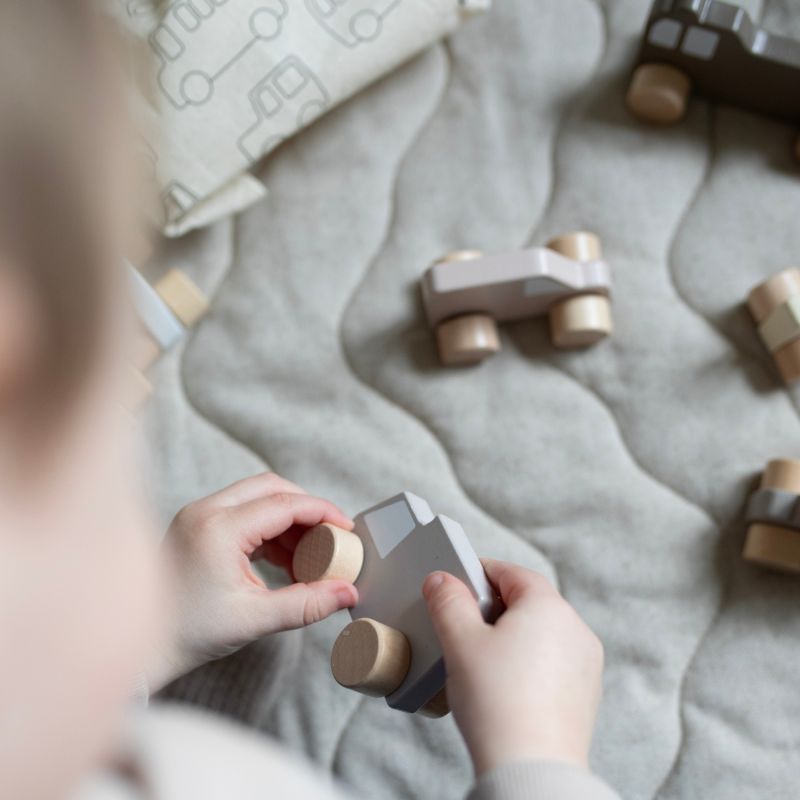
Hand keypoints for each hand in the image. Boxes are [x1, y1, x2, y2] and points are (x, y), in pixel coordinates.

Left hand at [149, 472, 357, 689]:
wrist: (140, 644)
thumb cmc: (188, 633)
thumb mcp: (253, 619)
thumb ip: (306, 604)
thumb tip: (347, 592)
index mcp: (218, 529)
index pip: (283, 504)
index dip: (322, 512)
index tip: (346, 528)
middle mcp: (205, 511)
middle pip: (270, 487)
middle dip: (306, 507)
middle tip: (331, 534)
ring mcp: (198, 515)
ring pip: (256, 496)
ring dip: (288, 518)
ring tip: (310, 553)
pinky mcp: (196, 525)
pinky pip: (243, 511)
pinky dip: (269, 527)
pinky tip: (285, 557)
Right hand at [422, 560, 603, 775]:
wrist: (531, 768)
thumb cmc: (497, 703)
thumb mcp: (459, 642)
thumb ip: (448, 602)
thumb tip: (442, 580)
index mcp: (548, 606)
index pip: (511, 573)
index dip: (479, 573)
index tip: (456, 584)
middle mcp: (575, 628)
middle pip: (527, 601)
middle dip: (493, 608)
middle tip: (461, 625)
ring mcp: (585, 662)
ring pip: (540, 632)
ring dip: (511, 636)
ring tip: (479, 661)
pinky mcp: (585, 692)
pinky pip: (551, 662)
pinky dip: (527, 663)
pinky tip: (503, 685)